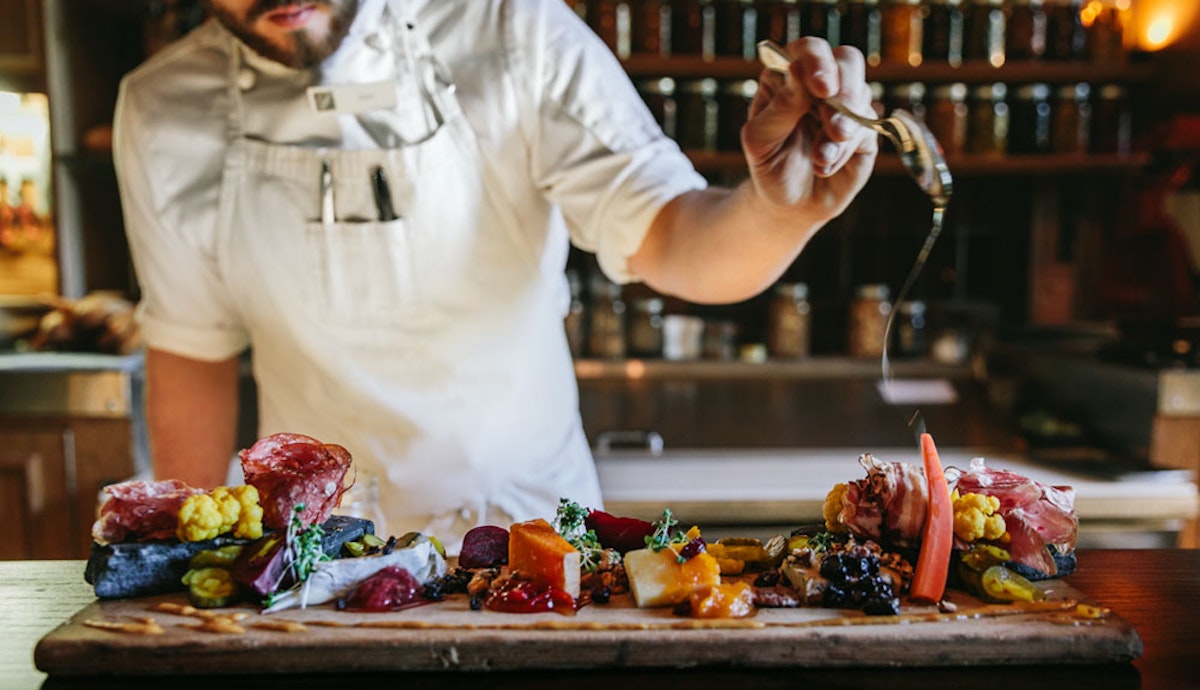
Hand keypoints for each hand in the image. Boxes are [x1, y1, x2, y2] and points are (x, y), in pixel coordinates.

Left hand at [741, 38, 877, 222]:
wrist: (790, 204)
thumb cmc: (769, 167)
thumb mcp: (761, 141)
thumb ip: (780, 108)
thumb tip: (797, 71)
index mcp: (789, 78)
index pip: (809, 50)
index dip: (818, 62)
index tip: (822, 87)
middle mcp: (821, 85)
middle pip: (848, 61)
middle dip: (845, 91)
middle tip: (836, 126)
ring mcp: (846, 106)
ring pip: (860, 98)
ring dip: (840, 132)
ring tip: (819, 158)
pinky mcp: (865, 131)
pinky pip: (867, 129)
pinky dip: (843, 151)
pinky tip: (825, 166)